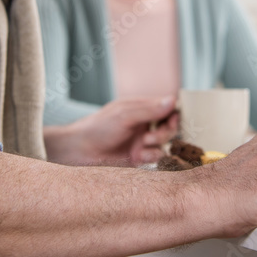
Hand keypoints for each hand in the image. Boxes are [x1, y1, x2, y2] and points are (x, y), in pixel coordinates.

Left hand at [44, 97, 178, 167]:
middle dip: (165, 131)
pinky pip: (157, 156)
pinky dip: (151, 156)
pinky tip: (138, 156)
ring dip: (157, 143)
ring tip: (142, 145)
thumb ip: (149, 110)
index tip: (173, 119)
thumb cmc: (99, 127)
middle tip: (150, 136)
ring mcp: (143, 140)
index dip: (175, 112)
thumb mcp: (124, 115)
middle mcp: (145, 123)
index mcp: (142, 108)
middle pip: (170, 125)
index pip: (168, 106)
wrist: (80, 151)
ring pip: (165, 142)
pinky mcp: (140, 156)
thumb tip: (173, 100)